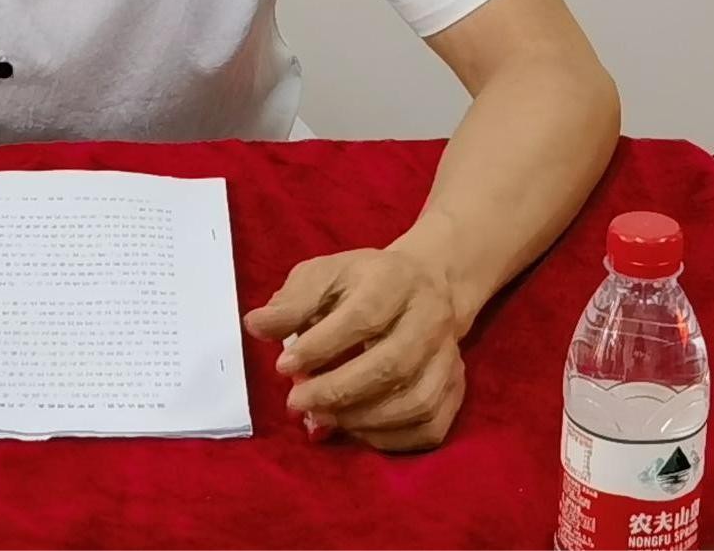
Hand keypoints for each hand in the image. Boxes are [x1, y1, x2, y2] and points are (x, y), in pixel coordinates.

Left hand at [242, 246, 464, 450]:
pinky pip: (429, 427)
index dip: (321, 346)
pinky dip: (389, 438)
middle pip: (391, 365)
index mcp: (394, 279)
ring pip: (414, 402)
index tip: (283, 366)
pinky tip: (353, 429)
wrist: (427, 284)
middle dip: (338, 391)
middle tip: (296, 403)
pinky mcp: (458, 388)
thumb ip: (290, 302)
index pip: (361, 317)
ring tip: (320, 418)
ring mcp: (449, 356)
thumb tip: (255, 326)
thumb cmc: (362, 281)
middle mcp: (430, 318)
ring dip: (362, 419)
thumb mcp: (322, 274)